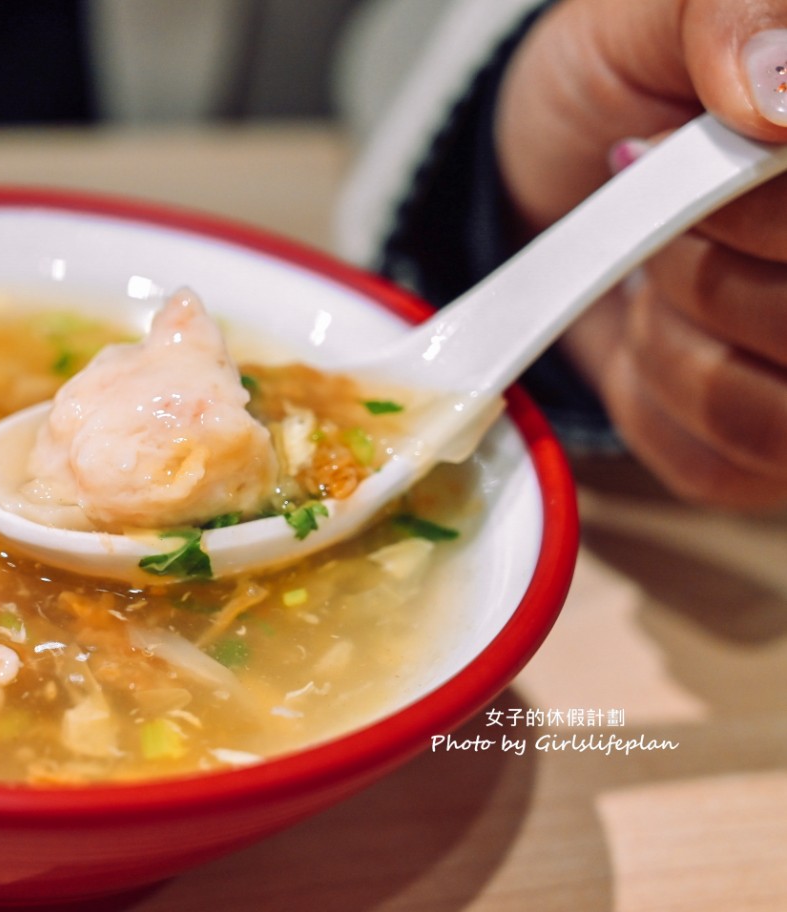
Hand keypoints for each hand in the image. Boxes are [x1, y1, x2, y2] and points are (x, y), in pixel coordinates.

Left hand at [496, 0, 786, 508]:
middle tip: (646, 210)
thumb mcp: (654, 16)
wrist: (555, 178)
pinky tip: (657, 334)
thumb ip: (734, 14)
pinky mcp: (778, 454)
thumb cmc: (624, 89)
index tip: (646, 151)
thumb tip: (777, 99)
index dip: (750, 213)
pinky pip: (723, 459)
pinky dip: (656, 398)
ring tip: (657, 274)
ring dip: (675, 336)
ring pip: (774, 410)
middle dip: (701, 269)